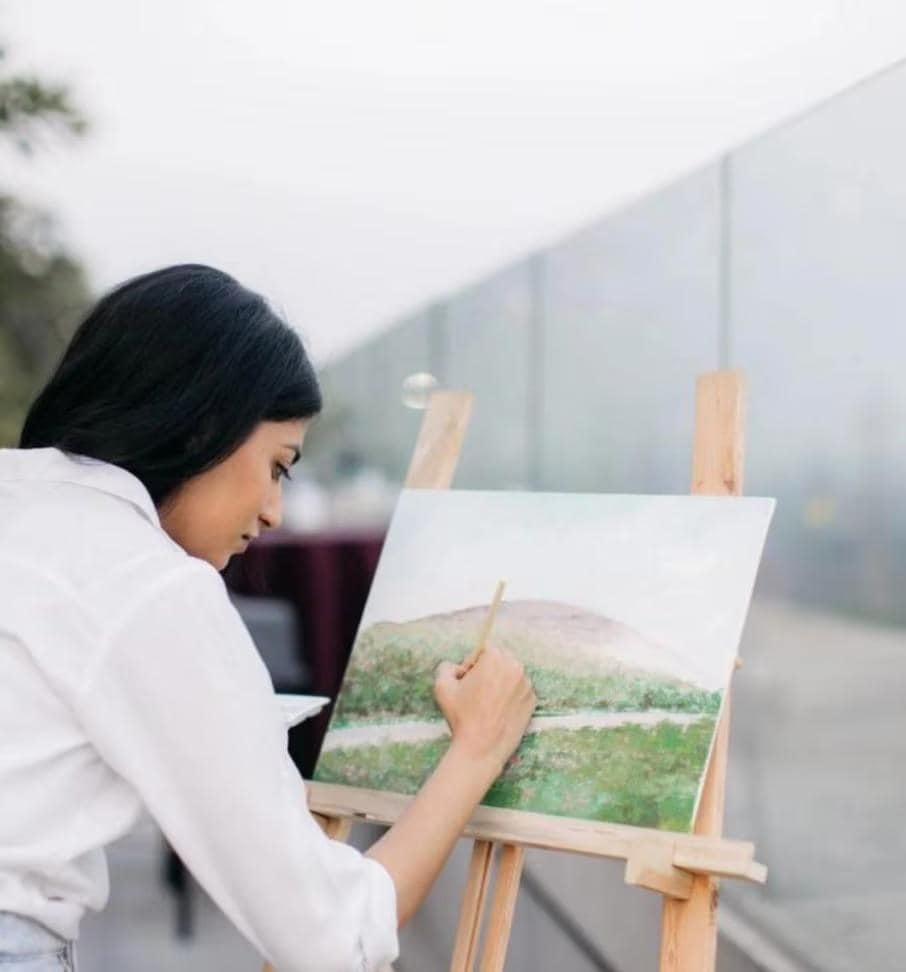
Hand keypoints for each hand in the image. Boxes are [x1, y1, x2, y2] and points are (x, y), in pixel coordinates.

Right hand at [433, 644, 535, 770]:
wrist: (481, 748)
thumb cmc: (461, 717)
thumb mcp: (442, 686)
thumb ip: (446, 666)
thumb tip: (456, 667)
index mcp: (495, 659)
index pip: (485, 649)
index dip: (474, 662)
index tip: (468, 678)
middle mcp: (515, 667)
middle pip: (501, 658)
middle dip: (490, 669)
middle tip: (477, 690)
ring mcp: (526, 685)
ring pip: (512, 674)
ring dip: (501, 681)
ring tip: (488, 703)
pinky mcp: (532, 701)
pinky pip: (520, 690)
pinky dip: (511, 695)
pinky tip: (499, 711)